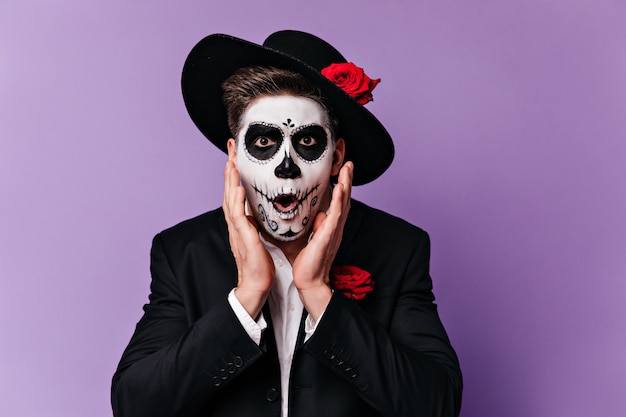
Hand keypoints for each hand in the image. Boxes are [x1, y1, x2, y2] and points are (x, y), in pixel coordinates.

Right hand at [223, 158, 274, 318]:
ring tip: (232, 162)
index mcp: (240, 222)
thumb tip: (255, 210)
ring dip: (231, 180)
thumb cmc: (260, 262)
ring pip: (230, 200)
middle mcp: (235, 223)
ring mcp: (237, 230)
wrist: (256, 283)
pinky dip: (237, 202)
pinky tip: (239, 190)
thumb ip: (255, 221)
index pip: (235, 192)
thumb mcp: (258, 235)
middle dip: (230, 169)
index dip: (235, 173)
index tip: (236, 155)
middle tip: (231, 149)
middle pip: (229, 190)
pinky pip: (238, 217)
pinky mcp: (243, 238)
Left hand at [292, 162, 352, 320]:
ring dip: (346, 184)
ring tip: (348, 167)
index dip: (342, 184)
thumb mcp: (312, 237)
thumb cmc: (309, 262)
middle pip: (344, 198)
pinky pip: (335, 214)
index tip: (342, 168)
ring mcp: (334, 230)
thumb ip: (317, 224)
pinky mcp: (329, 235)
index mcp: (331, 226)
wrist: (309, 280)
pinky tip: (341, 188)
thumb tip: (319, 214)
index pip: (338, 200)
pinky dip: (339, 200)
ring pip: (342, 202)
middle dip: (347, 178)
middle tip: (349, 161)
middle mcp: (336, 226)